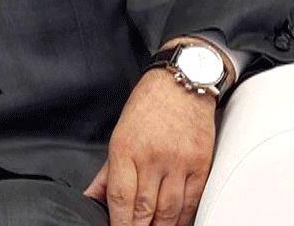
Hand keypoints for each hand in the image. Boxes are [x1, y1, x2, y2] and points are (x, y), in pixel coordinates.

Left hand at [83, 56, 217, 225]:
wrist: (182, 83)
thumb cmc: (148, 106)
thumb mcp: (119, 134)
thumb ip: (107, 172)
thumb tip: (93, 198)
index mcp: (126, 148)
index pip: (120, 198)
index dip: (118, 223)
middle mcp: (153, 157)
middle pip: (145, 209)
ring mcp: (179, 162)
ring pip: (169, 211)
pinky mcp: (200, 165)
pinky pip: (192, 202)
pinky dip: (183, 219)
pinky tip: (175, 224)